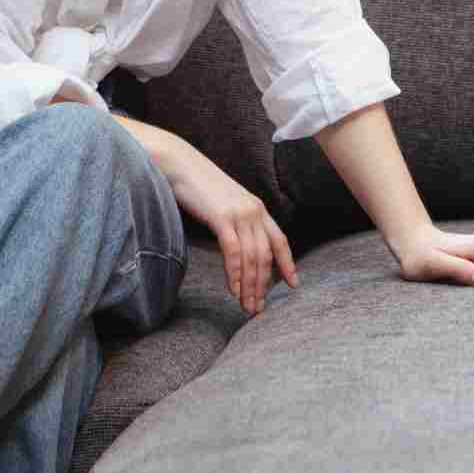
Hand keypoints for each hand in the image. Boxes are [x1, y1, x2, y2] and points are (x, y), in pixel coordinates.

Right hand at [159, 141, 297, 316]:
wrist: (180, 164)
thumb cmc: (199, 186)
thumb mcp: (227, 203)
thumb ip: (237, 222)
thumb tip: (240, 247)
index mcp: (258, 208)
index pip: (280, 240)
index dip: (288, 264)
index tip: (293, 284)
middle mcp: (254, 212)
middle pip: (266, 255)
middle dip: (263, 285)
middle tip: (258, 307)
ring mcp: (240, 214)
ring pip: (251, 258)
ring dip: (249, 285)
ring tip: (246, 305)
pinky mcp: (222, 218)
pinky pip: (233, 252)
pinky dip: (234, 274)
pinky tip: (233, 289)